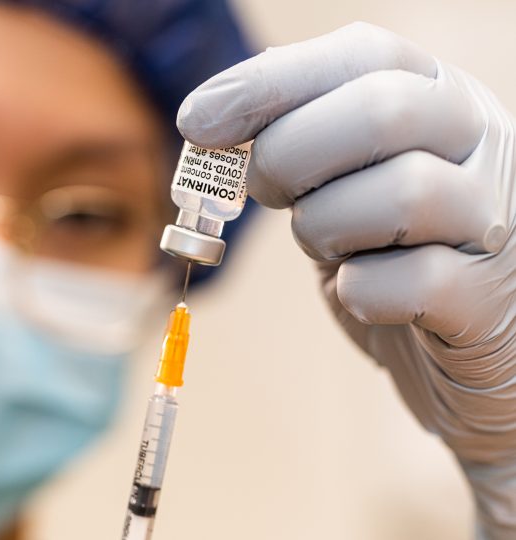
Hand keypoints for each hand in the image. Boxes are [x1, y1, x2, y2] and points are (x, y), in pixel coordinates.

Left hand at [177, 22, 515, 538]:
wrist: (464, 349)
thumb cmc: (391, 253)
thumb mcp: (345, 183)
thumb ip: (298, 142)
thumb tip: (205, 122)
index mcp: (439, 98)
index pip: (361, 55)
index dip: (269, 83)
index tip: (195, 121)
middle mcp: (482, 143)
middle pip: (380, 112)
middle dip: (289, 157)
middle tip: (267, 194)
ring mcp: (498, 220)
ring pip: (402, 193)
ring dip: (326, 228)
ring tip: (328, 248)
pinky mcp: (490, 299)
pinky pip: (415, 282)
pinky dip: (362, 292)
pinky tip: (359, 293)